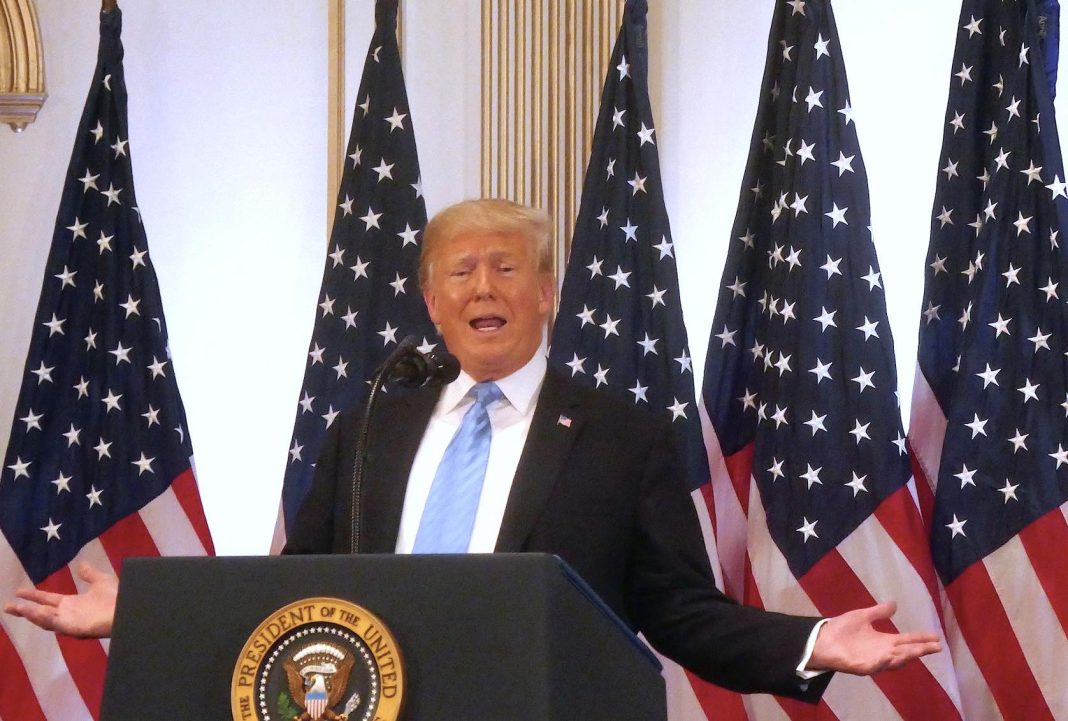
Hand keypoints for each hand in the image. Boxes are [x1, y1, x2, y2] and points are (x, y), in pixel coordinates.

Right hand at [4, 562, 117, 638]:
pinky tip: (35, 612)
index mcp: (72, 604)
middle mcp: (68, 614)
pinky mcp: (75, 628)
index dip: (33, 595)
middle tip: (7, 606)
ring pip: (45, 620)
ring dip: (31, 614)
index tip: (18, 591)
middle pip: (41, 612)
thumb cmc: (117, 597)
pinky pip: (57, 624)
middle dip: (24, 610)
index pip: (48, 599)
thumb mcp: (101, 581)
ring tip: (16, 608)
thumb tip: (80, 564)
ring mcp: (70, 622)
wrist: (129, 607)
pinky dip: (45, 619)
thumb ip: (89, 574)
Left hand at [807, 601, 941, 674]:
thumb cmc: (842, 629)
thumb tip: (895, 604)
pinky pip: (875, 666)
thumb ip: (878, 612)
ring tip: (919, 651)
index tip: (936, 637)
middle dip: (920, 650)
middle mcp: (883, 652)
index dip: (921, 639)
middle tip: (936, 647)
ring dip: (906, 656)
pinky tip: (891, 656)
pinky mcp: (862, 666)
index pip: (907, 640)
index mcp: (884, 641)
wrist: (822, 639)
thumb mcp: (862, 616)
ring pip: (895, 661)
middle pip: (906, 652)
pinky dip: (884, 662)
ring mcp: (874, 660)